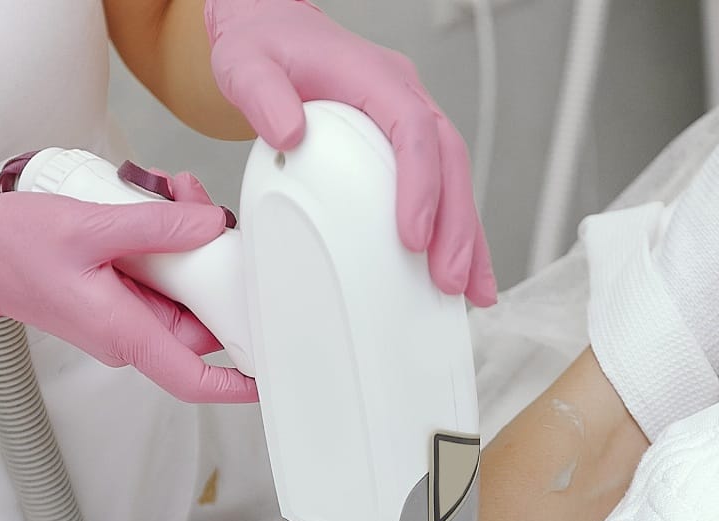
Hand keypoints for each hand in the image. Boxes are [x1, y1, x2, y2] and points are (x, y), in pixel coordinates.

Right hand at [0, 186, 254, 401]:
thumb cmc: (12, 249)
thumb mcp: (88, 228)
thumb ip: (154, 227)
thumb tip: (211, 225)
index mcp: (125, 332)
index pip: (194, 378)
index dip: (238, 384)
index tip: (274, 375)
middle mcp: (129, 334)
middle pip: (200, 320)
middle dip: (218, 269)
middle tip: (212, 214)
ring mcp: (123, 316)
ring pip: (182, 291)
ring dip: (189, 244)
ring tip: (179, 193)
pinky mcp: (116, 295)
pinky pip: (158, 276)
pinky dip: (165, 241)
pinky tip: (159, 201)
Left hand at [204, 0, 497, 305]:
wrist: (273, 30)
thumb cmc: (264, 47)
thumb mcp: (245, 64)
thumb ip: (262, 95)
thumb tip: (290, 134)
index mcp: (373, 76)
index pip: (414, 129)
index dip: (420, 183)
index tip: (413, 236)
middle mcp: (403, 96)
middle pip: (449, 161)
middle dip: (457, 224)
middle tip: (450, 280)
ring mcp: (410, 120)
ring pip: (455, 179)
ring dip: (467, 237)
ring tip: (473, 292)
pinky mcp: (404, 147)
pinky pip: (439, 187)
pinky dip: (452, 231)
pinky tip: (458, 270)